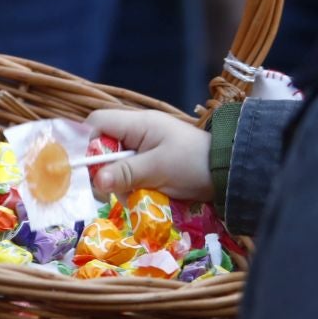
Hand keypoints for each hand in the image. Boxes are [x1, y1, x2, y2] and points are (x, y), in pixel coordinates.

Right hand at [85, 108, 212, 201]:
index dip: (88, 143)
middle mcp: (137, 132)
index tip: (94, 169)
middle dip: (107, 171)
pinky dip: (134, 187)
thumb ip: (126, 173)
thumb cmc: (194, 163)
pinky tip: (146, 196)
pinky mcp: (151, 164)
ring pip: (116, 165)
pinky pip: (130, 175)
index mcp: (137, 124)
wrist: (228, 171)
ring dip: (122, 183)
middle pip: (103, 147)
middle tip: (119, 189)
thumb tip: (97, 181)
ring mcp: (145, 148)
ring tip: (139, 195)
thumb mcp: (158, 169)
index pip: (97, 122)